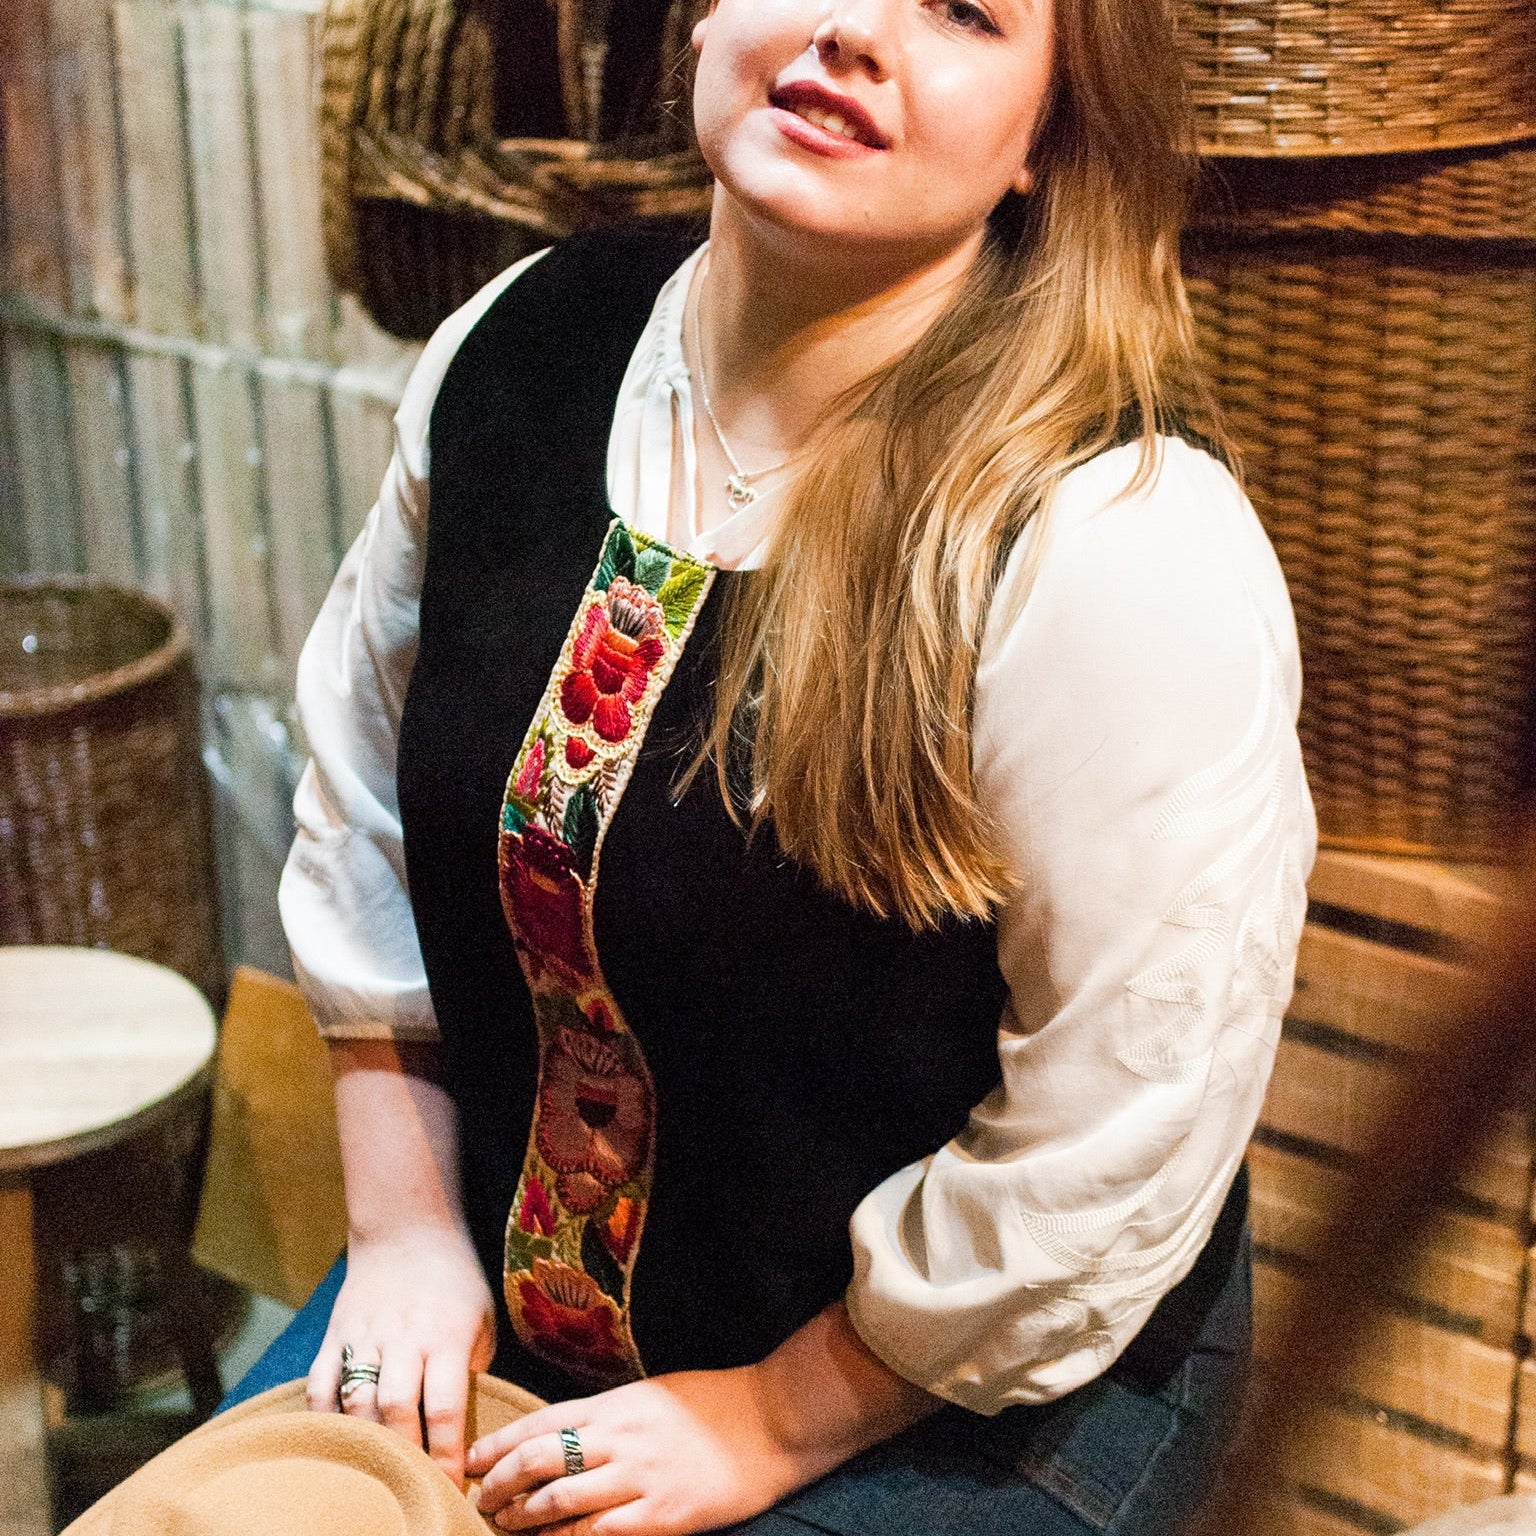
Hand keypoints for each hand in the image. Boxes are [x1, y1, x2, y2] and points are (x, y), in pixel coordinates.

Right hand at [306, 1224, 496, 1482]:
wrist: (407, 1232)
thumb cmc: (455, 1283)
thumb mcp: (481, 1319)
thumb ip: (472, 1371)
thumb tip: (465, 1432)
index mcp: (448, 1334)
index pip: (445, 1406)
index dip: (445, 1454)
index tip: (451, 1487)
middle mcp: (405, 1337)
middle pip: (395, 1408)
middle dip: (404, 1455)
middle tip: (413, 1489)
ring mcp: (365, 1336)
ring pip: (357, 1401)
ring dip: (367, 1443)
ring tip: (379, 1474)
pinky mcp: (335, 1335)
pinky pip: (322, 1386)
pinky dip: (326, 1420)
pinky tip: (338, 1444)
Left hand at [467, 1367, 816, 1534]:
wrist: (772, 1421)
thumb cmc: (716, 1404)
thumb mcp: (655, 1395)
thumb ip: (612, 1413)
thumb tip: (571, 1431)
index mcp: (617, 1404)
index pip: (542, 1421)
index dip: (501, 1443)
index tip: (472, 1459)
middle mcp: (619, 1438)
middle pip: (540, 1460)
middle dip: (500, 1483)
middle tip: (478, 1500)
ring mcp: (639, 1478)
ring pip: (560, 1501)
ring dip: (523, 1517)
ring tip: (503, 1527)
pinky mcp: (660, 1515)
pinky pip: (599, 1534)